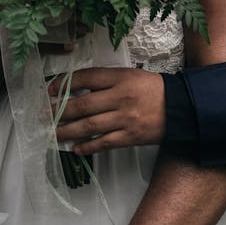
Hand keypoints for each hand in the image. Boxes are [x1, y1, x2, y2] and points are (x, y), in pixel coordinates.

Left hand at [51, 67, 165, 153]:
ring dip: (67, 131)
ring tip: (53, 134)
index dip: (64, 83)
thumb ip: (105, 81)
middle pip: (82, 105)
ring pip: (89, 126)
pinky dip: (88, 146)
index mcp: (121, 78)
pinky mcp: (130, 136)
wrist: (181, 107)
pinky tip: (75, 148)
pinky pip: (104, 143)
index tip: (50, 90)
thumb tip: (76, 90)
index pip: (86, 78)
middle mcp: (121, 97)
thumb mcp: (130, 75)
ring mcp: (125, 119)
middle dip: (59, 111)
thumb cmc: (153, 89)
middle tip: (44, 115)